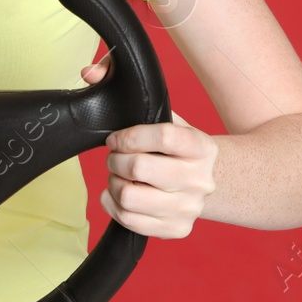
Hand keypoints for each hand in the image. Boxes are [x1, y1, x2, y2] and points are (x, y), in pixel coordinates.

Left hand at [79, 52, 217, 237]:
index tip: (116, 138)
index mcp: (201, 146)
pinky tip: (118, 193)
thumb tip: (90, 72)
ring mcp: (189, 207)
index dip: (129, 136)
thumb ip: (129, 89)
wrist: (211, 181)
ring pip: (129, 196)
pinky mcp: (176, 229)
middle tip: (116, 156)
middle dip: (116, 160)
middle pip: (140, 168)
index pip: (164, 137)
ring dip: (113, 183)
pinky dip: (113, 205)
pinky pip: (129, 221)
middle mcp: (199, 179)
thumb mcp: (166, 115)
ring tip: (119, 175)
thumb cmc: (179, 146)